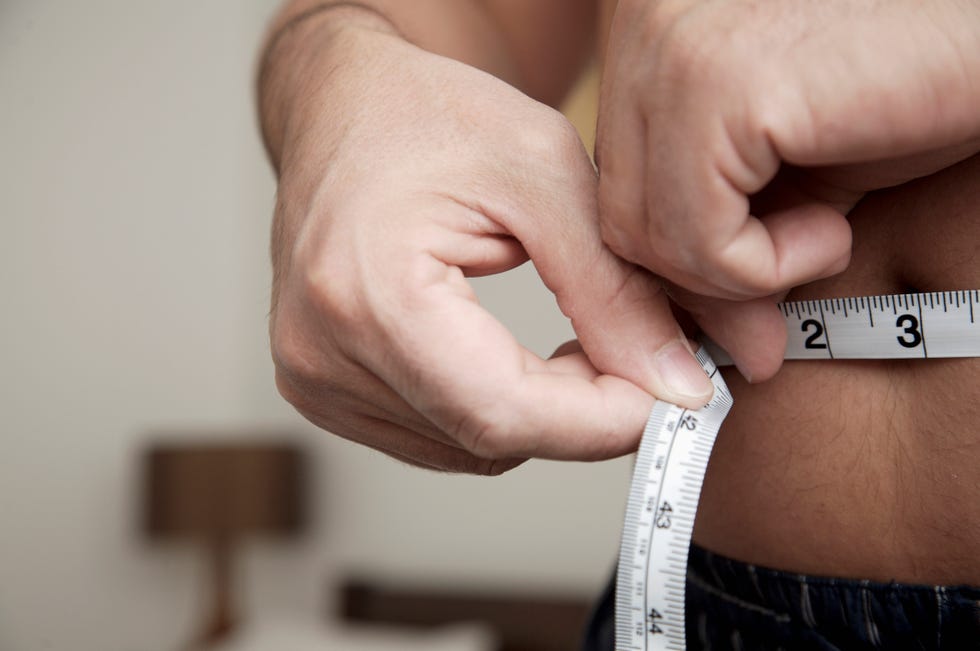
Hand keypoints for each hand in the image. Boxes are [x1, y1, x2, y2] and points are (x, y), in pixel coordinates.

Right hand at [268, 25, 714, 472]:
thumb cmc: (431, 115)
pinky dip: (495, 410)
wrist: (344, 107)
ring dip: (540, 414)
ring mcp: (314, 378)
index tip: (672, 392)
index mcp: (371, 294)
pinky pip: (435, 436)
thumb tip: (673, 384)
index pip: (503, 414)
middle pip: (488, 438)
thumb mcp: (544, 175)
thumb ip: (612, 289)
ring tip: (575, 345)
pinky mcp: (321, 387)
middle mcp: (321, 353)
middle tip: (636, 353)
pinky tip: (515, 360)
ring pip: (466, 449)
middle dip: (582, 414)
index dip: (603, 420)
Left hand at [597, 0, 979, 378]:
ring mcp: (671, 51)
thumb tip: (708, 334)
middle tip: (766, 323)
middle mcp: (640, 21)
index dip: (672, 258)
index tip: (734, 310)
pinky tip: (831, 231)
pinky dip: (761, 269)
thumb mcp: (790, 169)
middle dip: (694, 286)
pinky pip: (695, 239)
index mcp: (645, 26)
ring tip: (826, 239)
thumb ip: (722, 231)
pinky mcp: (715, 89)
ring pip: (642, 235)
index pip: (613, 180)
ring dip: (736, 277)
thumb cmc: (910, 83)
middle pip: (615, 210)